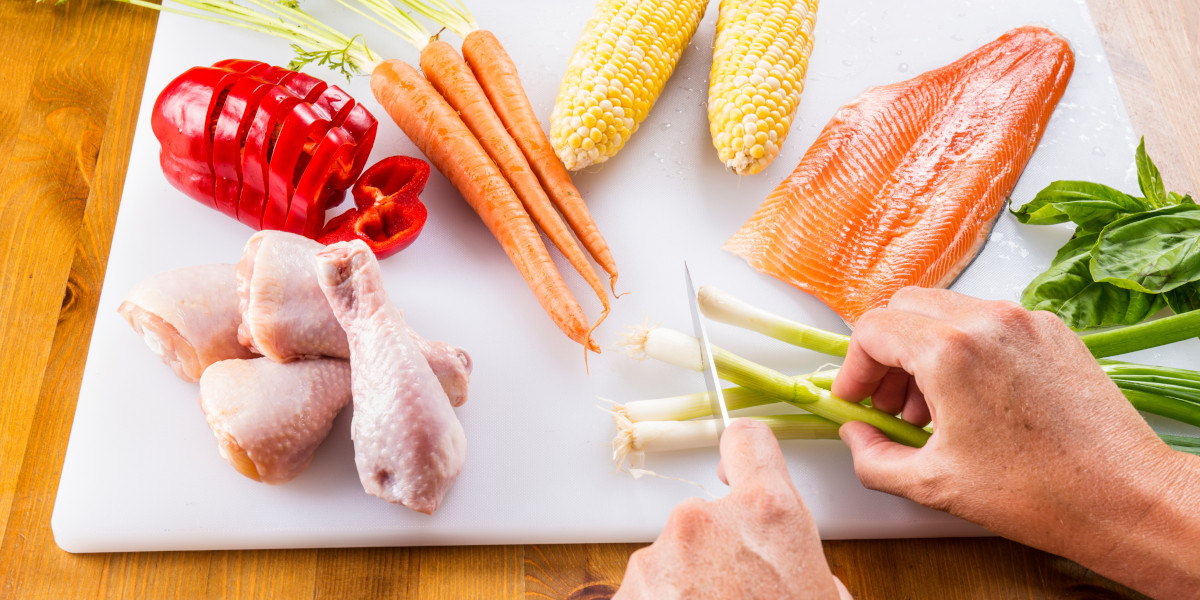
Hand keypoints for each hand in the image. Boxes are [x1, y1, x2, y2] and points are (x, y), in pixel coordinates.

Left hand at [614, 419, 849, 599]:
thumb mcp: (825, 599)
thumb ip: (801, 561)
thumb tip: (786, 565)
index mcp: (767, 515)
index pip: (748, 441)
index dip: (745, 454)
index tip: (740, 466)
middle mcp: (703, 522)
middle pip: (707, 514)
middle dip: (718, 551)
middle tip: (742, 597)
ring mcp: (657, 559)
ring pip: (672, 559)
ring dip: (687, 588)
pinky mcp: (625, 594)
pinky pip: (646, 593)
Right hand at [833, 287, 1199, 597]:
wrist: (1126, 497)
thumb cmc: (1041, 492)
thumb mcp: (934, 485)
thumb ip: (873, 458)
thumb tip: (856, 435)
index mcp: (951, 351)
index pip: (873, 330)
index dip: (853, 368)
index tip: (856, 398)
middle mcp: (987, 321)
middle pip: (905, 308)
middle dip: (885, 352)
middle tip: (886, 399)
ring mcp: (1025, 321)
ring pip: (947, 310)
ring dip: (923, 349)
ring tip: (930, 407)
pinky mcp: (1053, 331)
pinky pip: (989, 322)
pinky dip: (965, 349)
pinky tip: (972, 399)